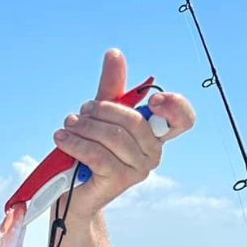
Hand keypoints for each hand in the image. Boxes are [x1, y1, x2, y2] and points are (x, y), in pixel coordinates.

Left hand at [53, 48, 194, 220]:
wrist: (70, 194)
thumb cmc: (88, 154)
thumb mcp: (100, 117)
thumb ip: (111, 88)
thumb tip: (114, 53)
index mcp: (154, 135)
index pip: (183, 119)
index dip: (174, 106)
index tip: (151, 100)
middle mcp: (152, 153)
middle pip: (135, 121)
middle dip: (103, 111)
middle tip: (80, 112)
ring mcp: (137, 170)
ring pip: (114, 137)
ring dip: (85, 127)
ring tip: (67, 126)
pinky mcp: (118, 181)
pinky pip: (97, 154)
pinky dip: (76, 143)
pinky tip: (62, 138)